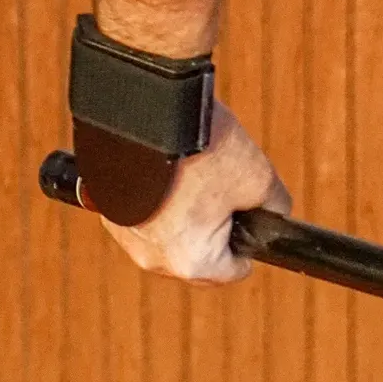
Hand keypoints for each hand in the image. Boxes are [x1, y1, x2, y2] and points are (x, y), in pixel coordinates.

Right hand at [101, 101, 290, 284]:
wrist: (145, 111)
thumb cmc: (200, 150)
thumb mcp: (257, 177)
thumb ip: (273, 206)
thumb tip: (274, 213)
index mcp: (192, 263)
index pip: (234, 270)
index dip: (250, 240)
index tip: (250, 213)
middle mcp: (153, 259)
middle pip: (200, 254)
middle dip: (215, 226)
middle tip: (221, 186)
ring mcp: (125, 236)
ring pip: (170, 234)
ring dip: (184, 213)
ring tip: (192, 172)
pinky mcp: (107, 210)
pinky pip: (144, 215)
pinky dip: (157, 199)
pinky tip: (167, 169)